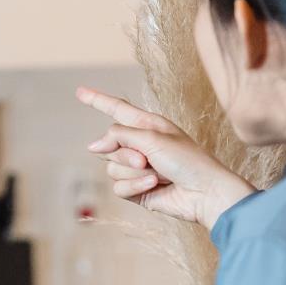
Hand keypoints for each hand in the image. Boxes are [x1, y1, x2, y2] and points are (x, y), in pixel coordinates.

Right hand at [76, 87, 254, 229]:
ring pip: (112, 168)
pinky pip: (119, 187)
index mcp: (146, 125)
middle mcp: (140, 144)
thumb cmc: (188, 159)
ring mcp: (137, 168)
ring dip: (133, 172)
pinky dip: (135, 187)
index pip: (116, 109)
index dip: (97, 100)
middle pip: (109, 144)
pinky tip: (154, 186)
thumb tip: (93, 146)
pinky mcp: (137, 189)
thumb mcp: (152, 137)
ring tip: (157, 174)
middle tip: (146, 159)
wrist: (205, 193)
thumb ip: (119, 135)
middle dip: (125, 154)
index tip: (79, 91)